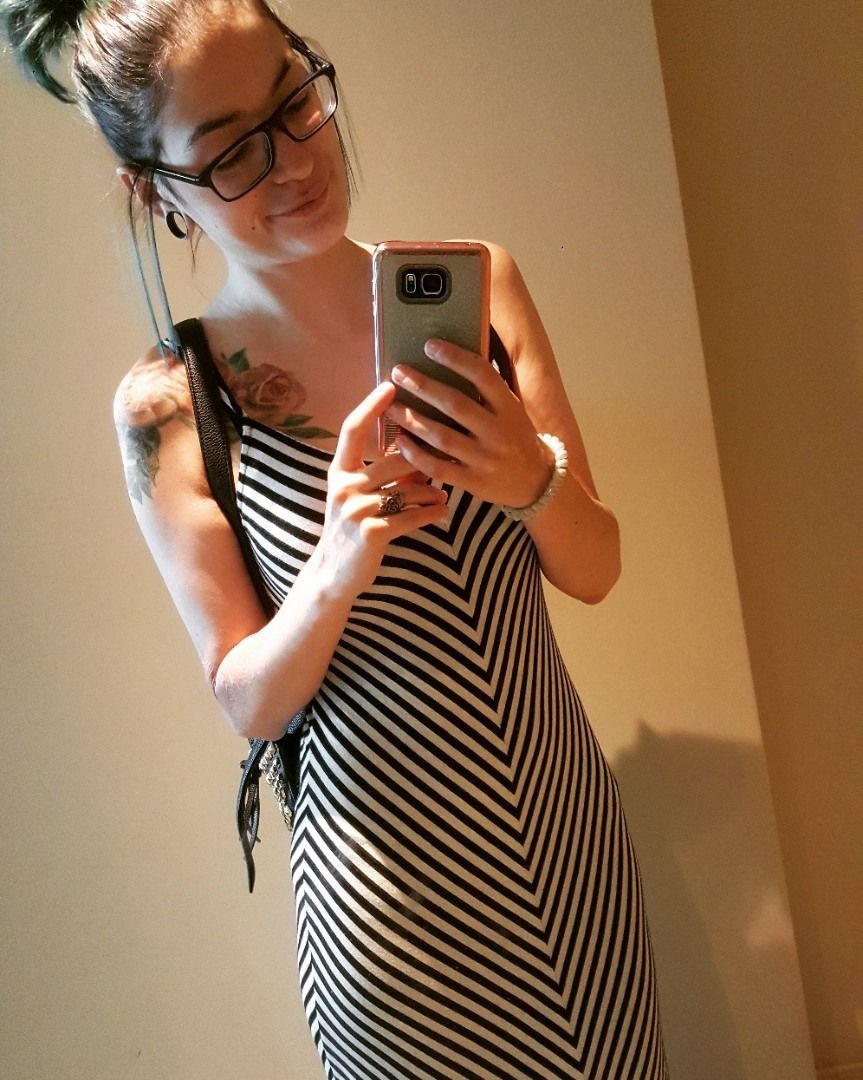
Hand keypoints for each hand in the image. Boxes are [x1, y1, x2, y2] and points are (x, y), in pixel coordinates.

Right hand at [316, 381, 449, 597]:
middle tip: (446, 458)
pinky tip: (442, 511)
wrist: (335, 574)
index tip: (389, 385)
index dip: (370, 406)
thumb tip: (415, 448)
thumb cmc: (351, 530)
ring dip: (431, 491)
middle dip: (423, 461)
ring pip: (408, 489)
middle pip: (394, 459)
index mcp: (338, 472)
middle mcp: (344, 487)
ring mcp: (356, 510)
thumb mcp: (356, 497)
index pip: (352, 430)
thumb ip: (378, 474)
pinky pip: (412, 516)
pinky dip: (431, 513)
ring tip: (443, 494)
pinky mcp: (372, 533)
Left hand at [385, 339, 551, 507]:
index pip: (482, 375)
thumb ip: (487, 392)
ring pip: (441, 437)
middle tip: (398, 373)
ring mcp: (485, 459)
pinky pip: (438, 468)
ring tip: (390, 406)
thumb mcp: (511, 410)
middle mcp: (498, 432)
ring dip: (412, 419)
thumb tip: (450, 359)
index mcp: (509, 408)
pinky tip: (400, 440)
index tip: (429, 345)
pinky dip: (416, 454)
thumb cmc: (516, 438)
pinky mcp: (473, 482)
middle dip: (423, 386)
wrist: (537, 482)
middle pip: (455, 404)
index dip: (455, 358)